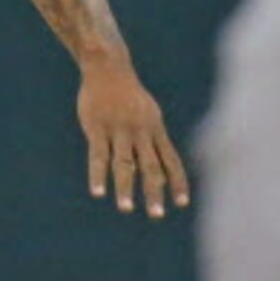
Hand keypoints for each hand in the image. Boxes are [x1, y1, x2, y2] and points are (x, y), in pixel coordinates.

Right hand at [78, 62, 189, 219]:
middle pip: (150, 166)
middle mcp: (140, 132)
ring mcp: (118, 130)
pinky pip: (98, 156)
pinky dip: (98, 175)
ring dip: (125, 187)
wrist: (108, 66)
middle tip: (157, 215)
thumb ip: (153, 142)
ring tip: (127, 209)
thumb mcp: (148, 114)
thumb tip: (162, 172)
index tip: (182, 203)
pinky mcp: (97, 128)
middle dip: (154, 191)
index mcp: (155, 129)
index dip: (177, 181)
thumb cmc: (128, 94)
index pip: (171, 160)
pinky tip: (98, 192)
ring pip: (124, 164)